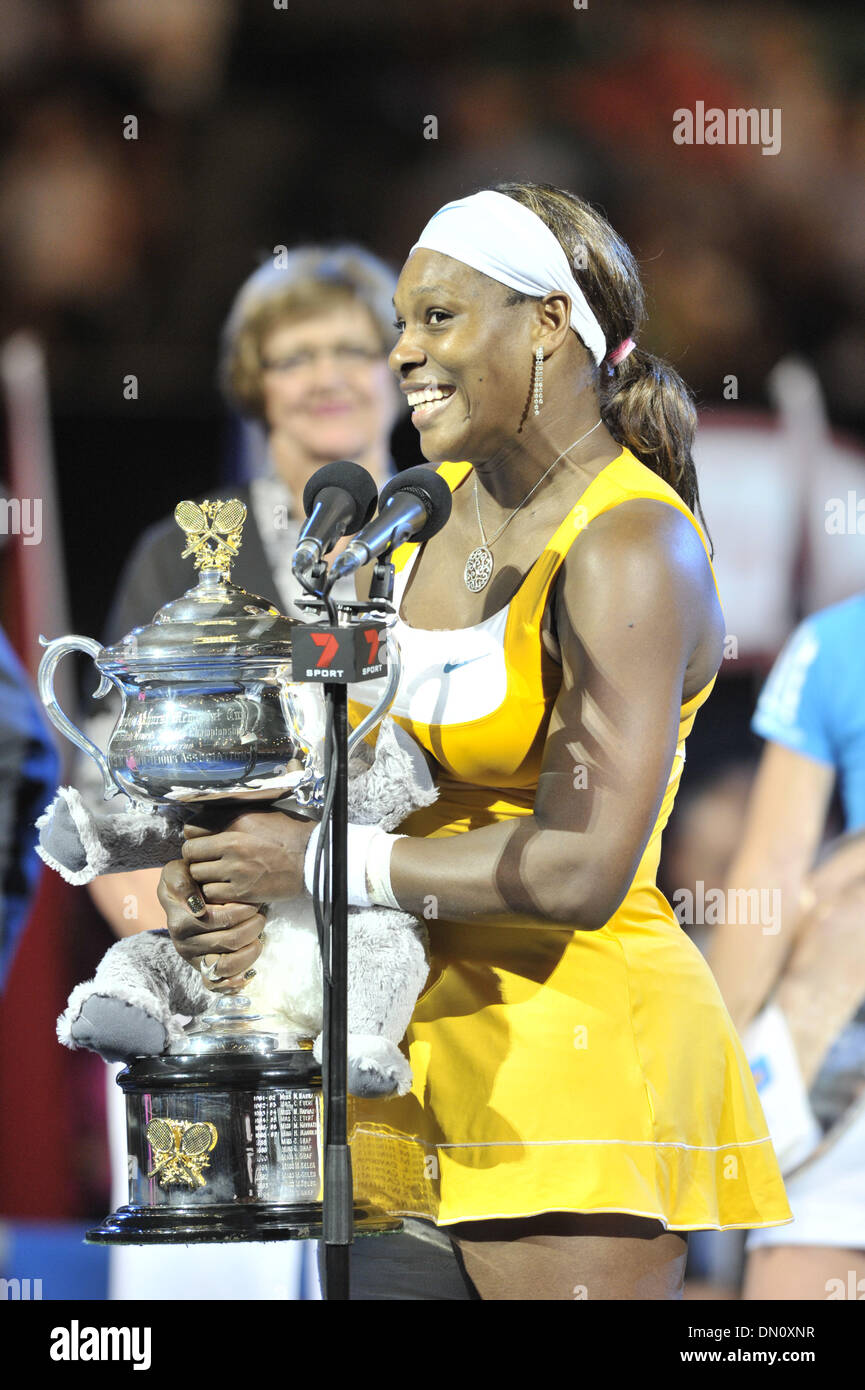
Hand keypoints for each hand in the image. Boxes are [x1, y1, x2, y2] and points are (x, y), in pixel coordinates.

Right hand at [156, 859, 265, 991]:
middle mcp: (184, 944)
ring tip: (259, 934)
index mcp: (180, 921)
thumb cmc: (186, 880)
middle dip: (254, 926)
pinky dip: (235, 982)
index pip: (222, 919)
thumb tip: (197, 907)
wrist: (181, 894)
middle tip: (261, 913)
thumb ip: (180, 881)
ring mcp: (193, 959)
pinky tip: (249, 971)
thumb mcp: (177, 871)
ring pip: (228, 965)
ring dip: (251, 950)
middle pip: (231, 941)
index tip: (254, 901)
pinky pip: (217, 985)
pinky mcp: (201, 971)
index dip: (245, 910)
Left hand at [180, 809, 314, 905]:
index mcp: (236, 822)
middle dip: (195, 857)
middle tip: (207, 860)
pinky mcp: (242, 892)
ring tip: (216, 875)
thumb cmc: (289, 835)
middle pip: (190, 853)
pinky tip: (226, 888)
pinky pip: (211, 893)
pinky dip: (215, 892)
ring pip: (197, 875)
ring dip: (204, 876)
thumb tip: (204, 821)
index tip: (202, 841)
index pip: (192, 828)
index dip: (195, 836)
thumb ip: (231, 816)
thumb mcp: (259, 814)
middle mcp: (232, 844)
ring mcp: (236, 870)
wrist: (312, 860)